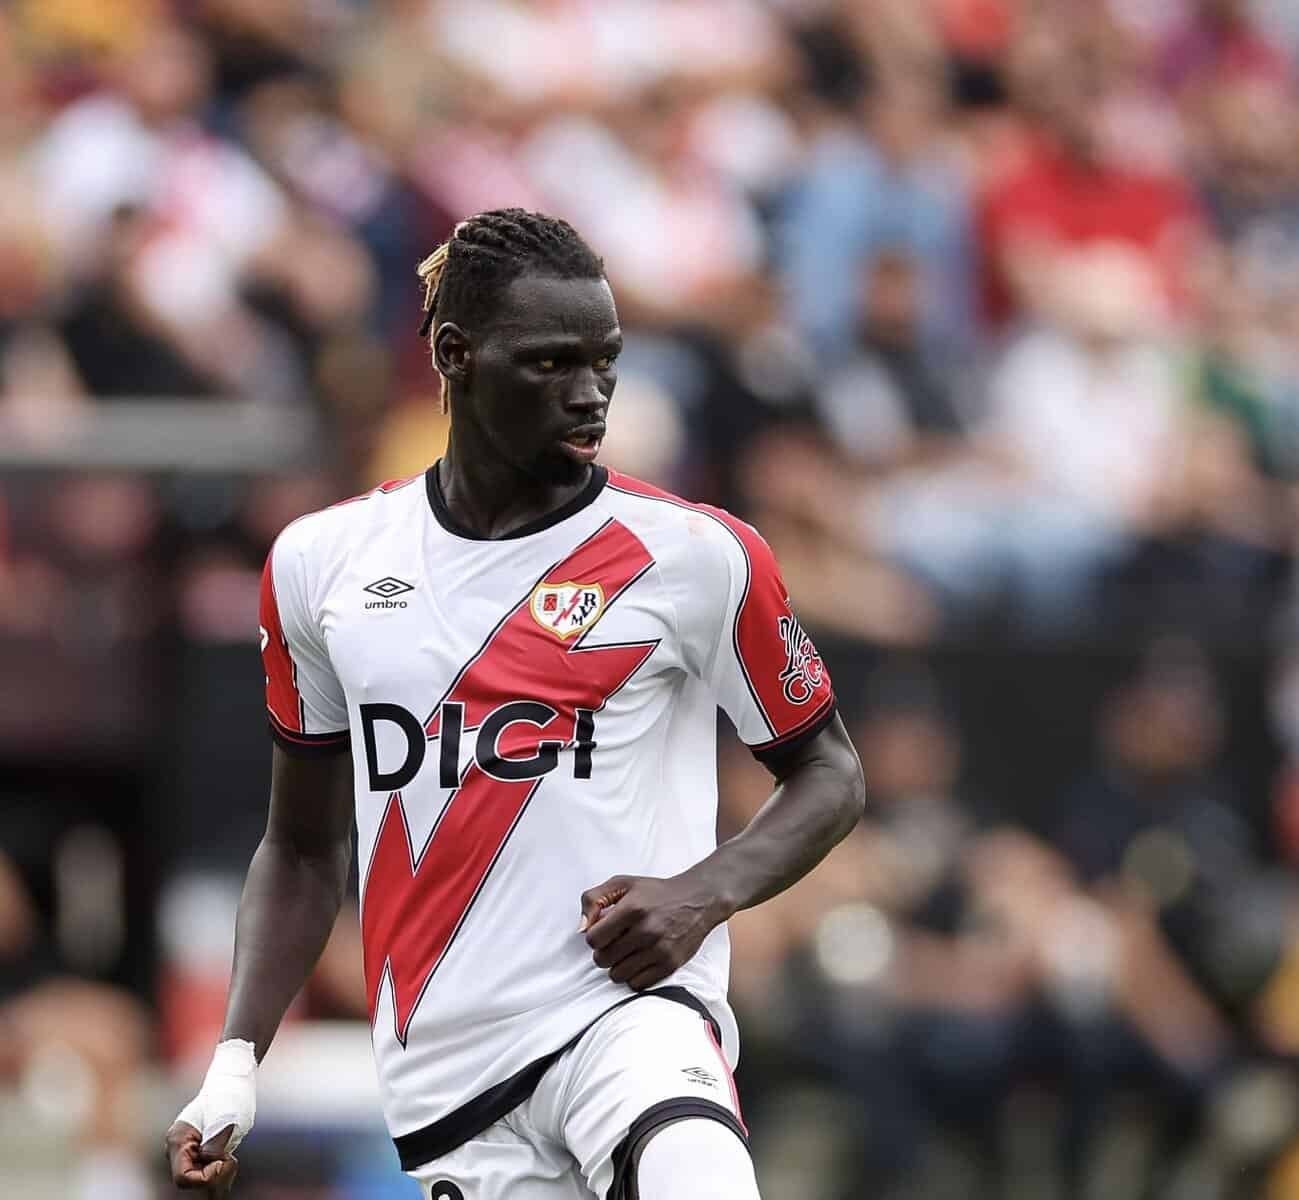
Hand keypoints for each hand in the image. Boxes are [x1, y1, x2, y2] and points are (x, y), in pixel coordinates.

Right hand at [166, 1038, 255, 1194]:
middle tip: (232, 1159)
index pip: (184, 1178)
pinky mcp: (198, 1151)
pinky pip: (205, 1172)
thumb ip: (214, 1143)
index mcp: (178, 1139)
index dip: (206, 1177)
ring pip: (199, 1179)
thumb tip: (209, 1162)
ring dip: (218, 1174)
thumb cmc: (230, 1095)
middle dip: (214, 1176)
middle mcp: (178, 1148)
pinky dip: (218, 1171)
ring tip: (232, 1158)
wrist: (233, 1080)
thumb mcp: (228, 1119)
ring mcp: (187, 1151)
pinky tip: (229, 1160)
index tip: (225, 1160)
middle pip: (191, 1180)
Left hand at [580, 873, 728, 990]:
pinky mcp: (670, 965)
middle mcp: (646, 930)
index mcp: (632, 908)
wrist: (697, 900)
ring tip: (628, 952)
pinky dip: (634, 976)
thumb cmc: (656, 893)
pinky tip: (640, 961)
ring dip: (618, 965)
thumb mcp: (622, 883)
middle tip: (616, 942)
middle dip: (604, 952)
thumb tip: (581, 927)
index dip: (594, 937)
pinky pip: (637, 984)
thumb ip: (593, 899)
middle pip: (603, 959)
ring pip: (618, 975)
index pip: (593, 939)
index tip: (604, 932)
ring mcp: (659, 950)